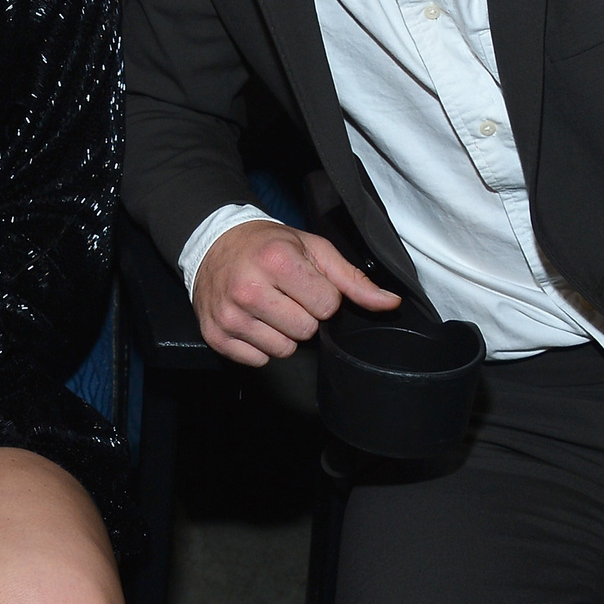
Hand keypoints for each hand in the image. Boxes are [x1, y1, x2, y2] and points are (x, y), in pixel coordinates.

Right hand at [193, 219, 399, 366]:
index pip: (327, 306)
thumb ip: (352, 279)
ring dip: (282, 333)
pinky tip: (252, 319)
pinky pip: (258, 360)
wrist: (213, 243)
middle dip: (303, 316)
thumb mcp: (313, 249)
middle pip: (305, 331)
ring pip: (283, 350)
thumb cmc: (267, 245)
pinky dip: (259, 344)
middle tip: (285, 295)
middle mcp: (248, 289)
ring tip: (268, 307)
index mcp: (275, 261)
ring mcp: (228, 315)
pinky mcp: (215, 335)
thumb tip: (390, 303)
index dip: (321, 296)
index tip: (304, 283)